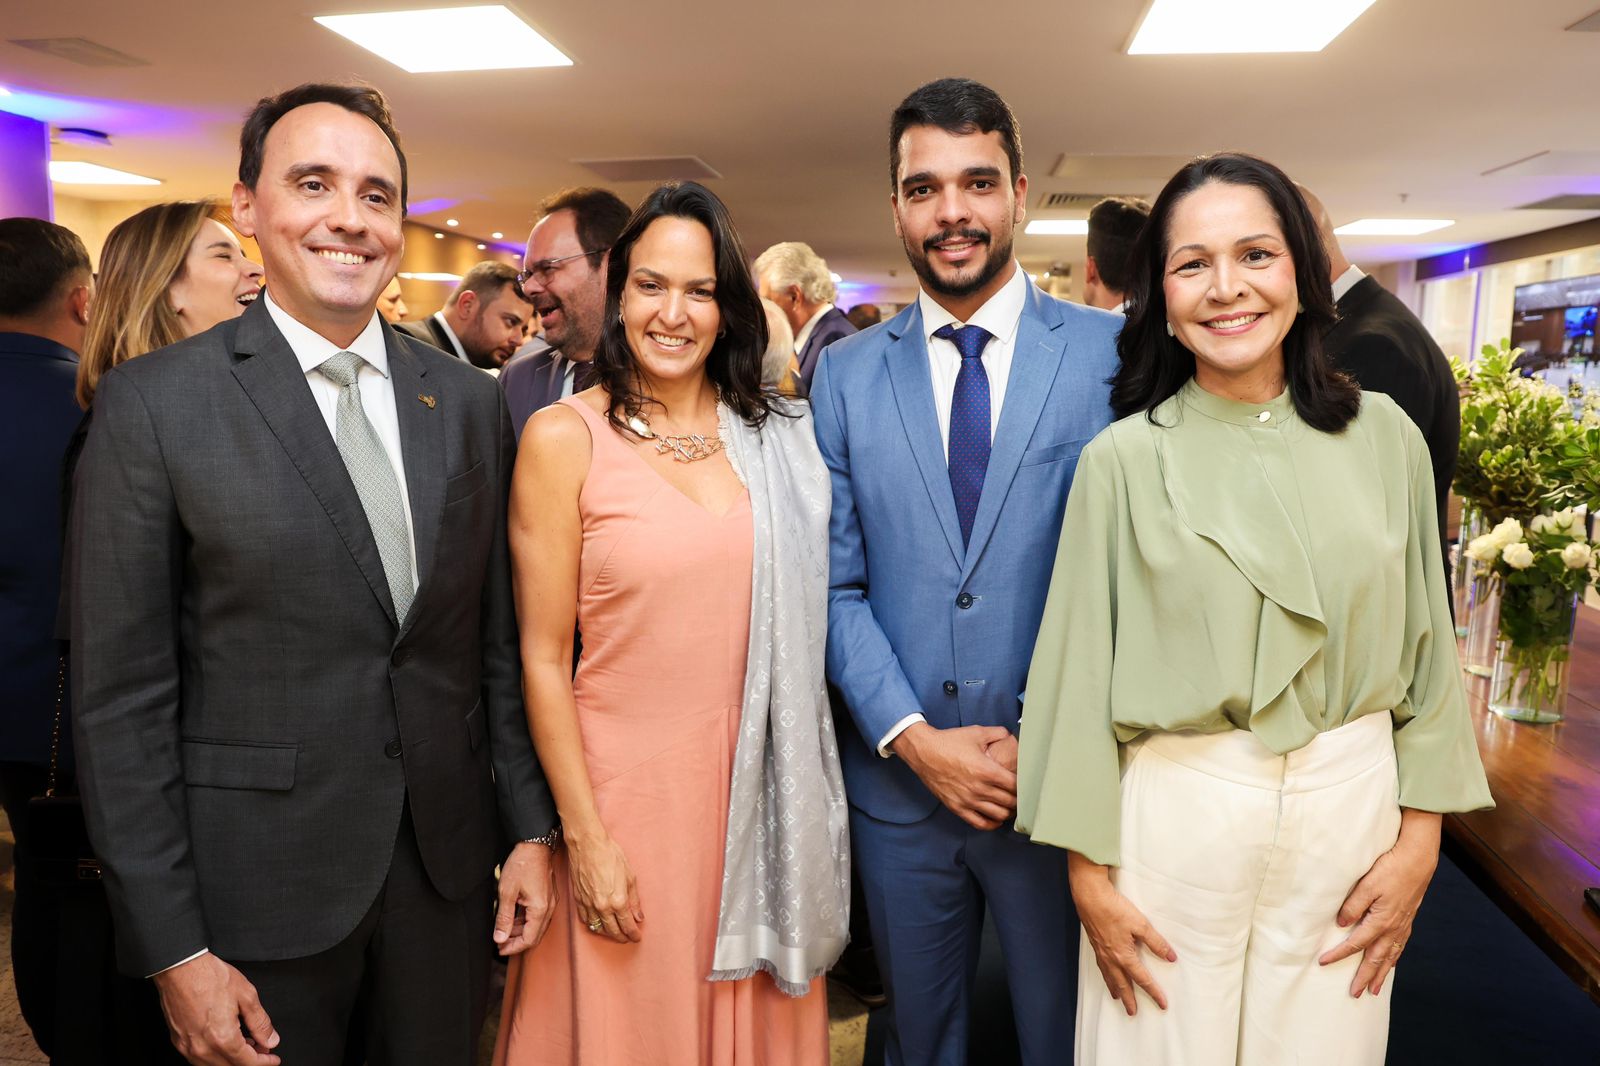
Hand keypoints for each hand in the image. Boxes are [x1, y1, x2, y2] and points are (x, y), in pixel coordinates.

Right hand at [152, 953, 279, 1065]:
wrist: (180, 968)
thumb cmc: (209, 977)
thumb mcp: (246, 995)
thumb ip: (260, 1022)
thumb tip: (270, 1039)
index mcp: (222, 1038)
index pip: (248, 1062)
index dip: (264, 1062)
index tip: (273, 1059)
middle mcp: (203, 1048)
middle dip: (250, 1061)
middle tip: (262, 1049)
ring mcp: (188, 1047)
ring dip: (232, 1060)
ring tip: (246, 1044)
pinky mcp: (178, 1041)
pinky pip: (199, 1059)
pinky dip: (216, 1056)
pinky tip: (225, 1043)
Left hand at [494, 841, 557, 955]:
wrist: (534, 844)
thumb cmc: (521, 865)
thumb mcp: (507, 893)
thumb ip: (504, 918)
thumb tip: (500, 938)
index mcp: (540, 909)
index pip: (529, 939)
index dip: (514, 948)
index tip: (500, 949)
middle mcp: (549, 908)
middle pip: (535, 935)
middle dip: (517, 942)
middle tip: (500, 945)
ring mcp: (550, 902)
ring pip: (537, 926)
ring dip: (521, 932)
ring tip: (504, 932)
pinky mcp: (548, 896)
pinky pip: (538, 916)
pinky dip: (526, 921)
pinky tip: (514, 919)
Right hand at [566, 826, 643, 943]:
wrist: (587, 845)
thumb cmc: (610, 855)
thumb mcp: (630, 876)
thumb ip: (634, 900)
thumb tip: (638, 917)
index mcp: (618, 901)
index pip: (627, 926)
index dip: (633, 934)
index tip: (637, 937)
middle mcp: (602, 907)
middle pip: (613, 931)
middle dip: (622, 937)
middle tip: (628, 938)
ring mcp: (588, 904)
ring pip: (598, 928)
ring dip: (608, 933)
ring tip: (615, 933)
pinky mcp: (578, 900)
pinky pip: (585, 920)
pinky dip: (593, 925)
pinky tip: (598, 924)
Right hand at [892, 723, 1016, 829]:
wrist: (923, 752)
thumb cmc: (949, 741)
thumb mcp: (976, 732)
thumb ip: (998, 733)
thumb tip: (1010, 735)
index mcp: (987, 770)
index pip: (1015, 786)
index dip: (1025, 786)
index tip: (1027, 784)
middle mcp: (979, 788)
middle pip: (1009, 802)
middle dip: (1019, 800)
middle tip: (1022, 796)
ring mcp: (968, 800)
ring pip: (998, 815)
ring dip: (1008, 812)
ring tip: (1010, 807)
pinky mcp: (957, 807)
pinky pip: (980, 823)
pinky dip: (991, 823)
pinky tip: (996, 819)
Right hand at [1069, 852, 1175, 1016]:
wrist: (1090, 897)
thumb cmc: (1115, 909)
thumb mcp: (1140, 924)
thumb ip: (1156, 942)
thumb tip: (1171, 957)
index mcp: (1124, 956)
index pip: (1142, 978)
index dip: (1153, 992)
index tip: (1162, 1004)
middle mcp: (1111, 958)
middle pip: (1122, 983)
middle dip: (1129, 999)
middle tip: (1132, 1013)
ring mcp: (1101, 952)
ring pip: (1109, 976)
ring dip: (1115, 989)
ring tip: (1117, 998)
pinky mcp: (1094, 943)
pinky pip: (1101, 967)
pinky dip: (1105, 975)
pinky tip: (1106, 973)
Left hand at [1319, 810, 1441, 996]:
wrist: (1418, 858)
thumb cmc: (1391, 868)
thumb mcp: (1366, 884)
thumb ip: (1353, 905)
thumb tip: (1341, 924)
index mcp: (1380, 921)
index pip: (1355, 944)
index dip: (1338, 955)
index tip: (1323, 963)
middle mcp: (1393, 928)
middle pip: (1376, 959)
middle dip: (1365, 977)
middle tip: (1356, 993)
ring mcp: (1403, 924)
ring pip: (1390, 956)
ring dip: (1381, 973)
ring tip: (1375, 988)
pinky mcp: (1408, 918)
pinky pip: (1400, 946)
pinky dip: (1394, 958)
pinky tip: (1391, 961)